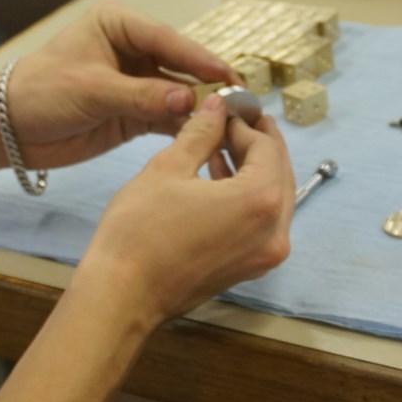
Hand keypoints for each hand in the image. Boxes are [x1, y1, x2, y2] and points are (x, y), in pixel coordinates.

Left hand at [2, 1, 239, 170]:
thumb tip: (188, 101)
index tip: (227, 76)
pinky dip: (185, 126)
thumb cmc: (41, 92)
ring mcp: (135, 81)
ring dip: (200, 107)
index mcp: (119, 25)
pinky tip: (208, 136)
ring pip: (178, 92)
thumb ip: (142, 96)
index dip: (199, 59)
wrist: (10, 128)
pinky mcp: (134, 111)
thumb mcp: (92, 90)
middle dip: (207, 84)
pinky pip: (167, 116)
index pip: (168, 39)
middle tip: (241, 101)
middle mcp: (132, 48)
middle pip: (180, 64)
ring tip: (232, 122)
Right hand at [79, 93, 294, 326]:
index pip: (266, 147)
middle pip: (278, 172)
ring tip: (221, 145)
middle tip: (234, 120)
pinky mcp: (249, 268)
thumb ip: (200, 133)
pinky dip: (246, 196)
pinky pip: (261, 222)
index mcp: (260, 201)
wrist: (123, 295)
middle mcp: (275, 231)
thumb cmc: (140, 231)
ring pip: (272, 198)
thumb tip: (217, 106)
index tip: (227, 107)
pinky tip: (218, 179)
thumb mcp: (168, 169)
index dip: (246, 123)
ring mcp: (265, 255)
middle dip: (257, 144)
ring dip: (252, 169)